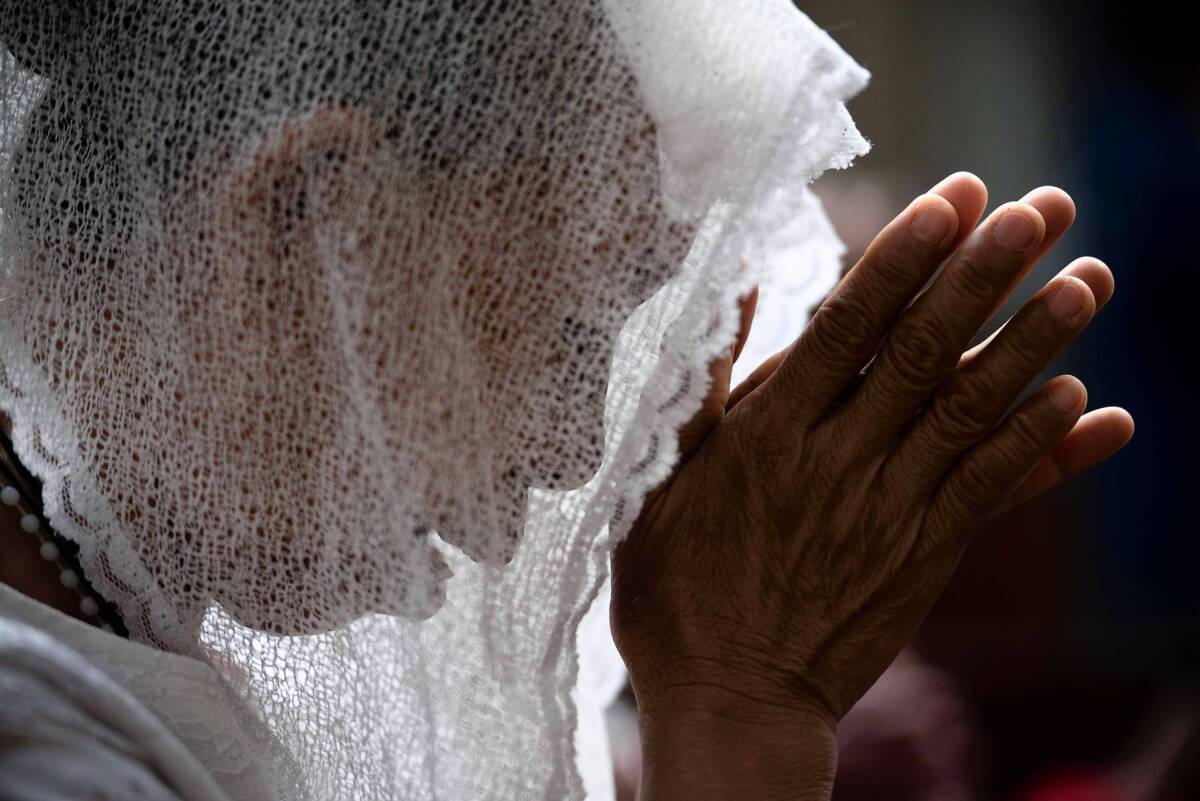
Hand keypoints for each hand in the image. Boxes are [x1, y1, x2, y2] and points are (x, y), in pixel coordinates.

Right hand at [610, 172, 1133, 798]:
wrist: (729, 700)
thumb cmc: (677, 585)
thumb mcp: (660, 476)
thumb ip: (704, 382)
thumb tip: (740, 287)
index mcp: (767, 435)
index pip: (846, 329)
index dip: (904, 260)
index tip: (954, 199)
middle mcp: (835, 463)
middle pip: (922, 356)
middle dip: (985, 276)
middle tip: (1041, 209)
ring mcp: (887, 511)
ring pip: (970, 415)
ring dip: (1035, 344)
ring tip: (1089, 280)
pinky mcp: (923, 556)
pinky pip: (992, 492)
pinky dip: (1042, 447)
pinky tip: (1089, 401)